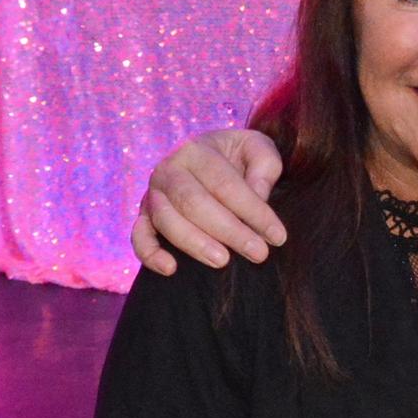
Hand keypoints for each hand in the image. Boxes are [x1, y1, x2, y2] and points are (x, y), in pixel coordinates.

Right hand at [132, 129, 285, 275]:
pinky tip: (171, 269)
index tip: (277, 236)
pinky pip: (139, 236)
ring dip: (196, 244)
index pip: (226, 184)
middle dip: (229, 231)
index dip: (253, 211)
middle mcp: (168, 169)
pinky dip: (150, 253)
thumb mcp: (258, 148)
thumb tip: (259, 196)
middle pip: (195, 203)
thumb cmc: (239, 156)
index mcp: (196, 149)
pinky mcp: (143, 216)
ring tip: (223, 261)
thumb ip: (263, 167)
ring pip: (167, 221)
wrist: (211, 156)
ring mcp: (152, 193)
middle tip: (259, 253)